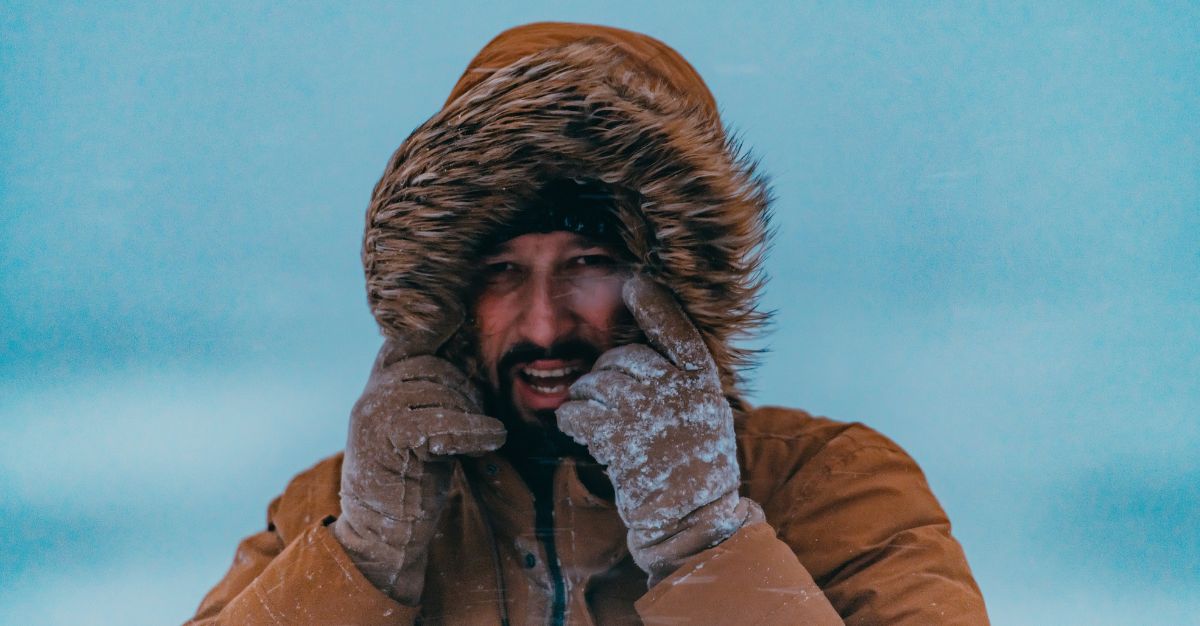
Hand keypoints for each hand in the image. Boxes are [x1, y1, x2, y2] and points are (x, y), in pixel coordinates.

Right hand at [332, 316, 505, 604]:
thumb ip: (432, 402)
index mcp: (376, 393)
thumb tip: (469, 375)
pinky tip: (492, 440)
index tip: (454, 316)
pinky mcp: (389, 439)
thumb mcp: (419, 435)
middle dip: (463, 389)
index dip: (427, 329)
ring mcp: (375, 416)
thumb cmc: (408, 485)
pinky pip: (440, 422)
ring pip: (437, 391)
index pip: (401, 345)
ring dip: (471, 412)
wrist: (379, 536)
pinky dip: (473, 431)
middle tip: (481, 418)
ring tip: (484, 438)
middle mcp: (371, 398)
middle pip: (430, 367)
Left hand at [556, 275, 763, 584]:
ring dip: (587, 398)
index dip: (654, 306)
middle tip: (609, 401)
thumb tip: (634, 357)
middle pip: (624, 358)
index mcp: (702, 381)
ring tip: (598, 423)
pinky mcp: (619, 439)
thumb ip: (678, 380)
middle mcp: (677, 390)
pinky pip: (577, 412)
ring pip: (596, 382)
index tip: (634, 283)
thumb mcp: (703, 413)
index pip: (677, 331)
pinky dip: (572, 420)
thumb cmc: (693, 464)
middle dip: (607, 374)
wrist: (691, 516)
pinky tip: (583, 432)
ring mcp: (647, 413)